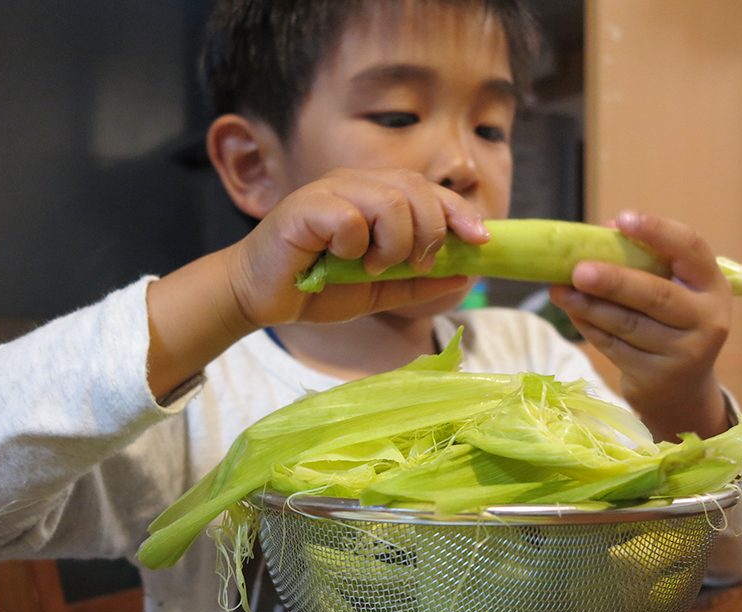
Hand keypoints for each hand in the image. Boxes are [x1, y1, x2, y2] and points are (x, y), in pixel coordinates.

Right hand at [226, 168, 488, 327]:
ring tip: (373, 267)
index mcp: (376, 195)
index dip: (460, 211)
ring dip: (394, 243)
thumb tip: (466, 274)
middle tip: (413, 264)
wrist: (260, 298)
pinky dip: (354, 245)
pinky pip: (350, 218)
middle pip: (417, 189)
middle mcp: (355, 184)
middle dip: (429, 233)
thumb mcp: (380, 290)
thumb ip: (418, 283)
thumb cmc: (316, 288)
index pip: (429, 190)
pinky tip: (338, 260)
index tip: (480, 240)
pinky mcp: (304, 208)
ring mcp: (328, 191)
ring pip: (390, 200)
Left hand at [550, 210, 731, 440]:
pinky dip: (589, 328)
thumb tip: (600, 232)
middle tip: (577, 269)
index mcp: (712, 285)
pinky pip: (614, 347)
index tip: (622, 219)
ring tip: (559, 290)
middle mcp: (707, 319)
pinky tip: (572, 313)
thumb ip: (645, 263)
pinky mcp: (657, 377)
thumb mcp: (673, 291)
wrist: (682, 390)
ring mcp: (685, 353)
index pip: (691, 248)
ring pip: (627, 324)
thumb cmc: (671, 324)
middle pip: (655, 294)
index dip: (658, 231)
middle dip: (613, 280)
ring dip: (589, 306)